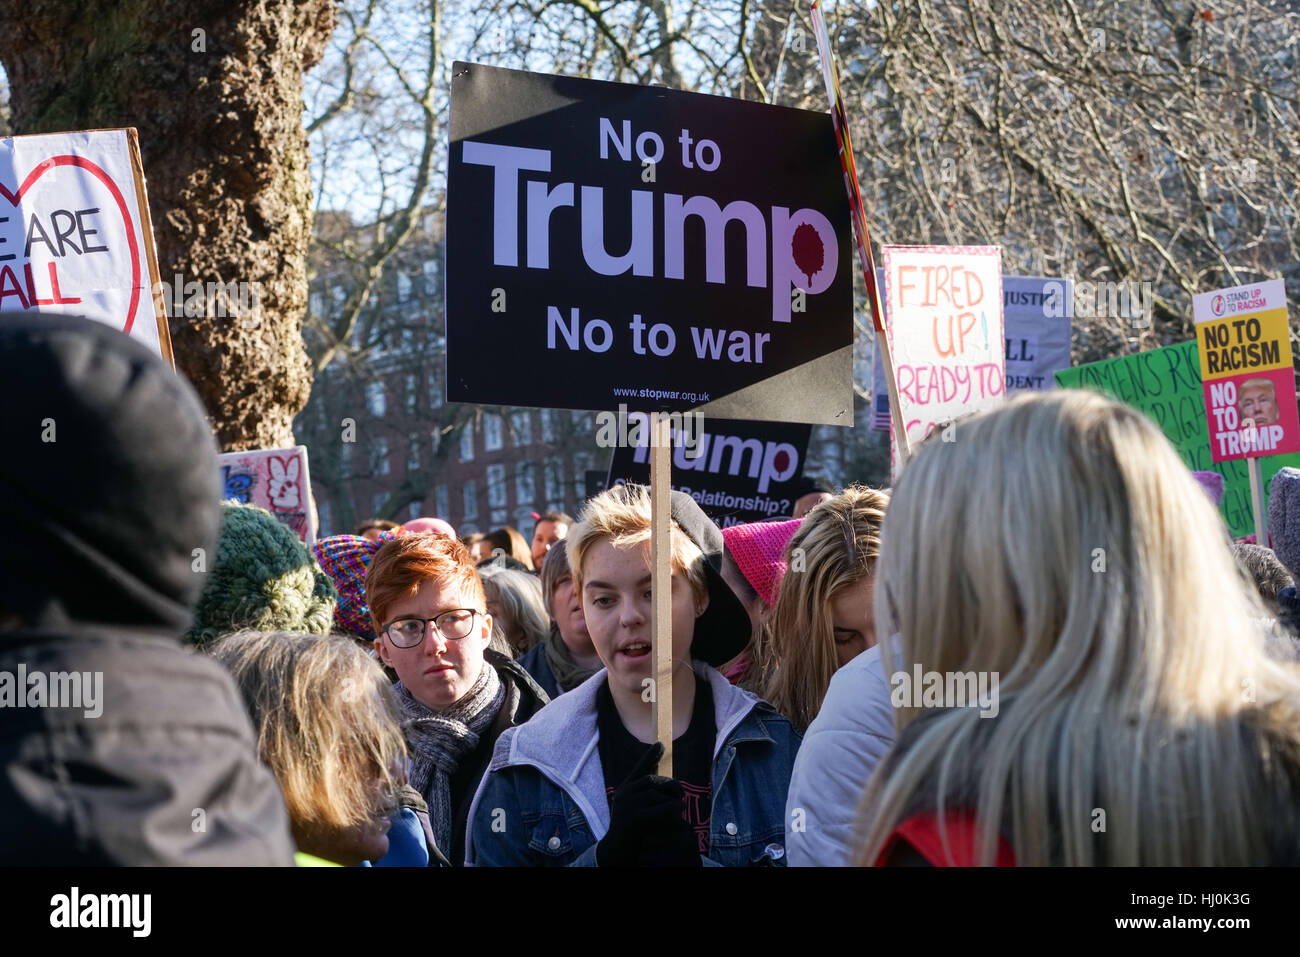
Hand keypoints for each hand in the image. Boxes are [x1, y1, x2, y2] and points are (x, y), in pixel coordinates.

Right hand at [597, 743, 698, 866]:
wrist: (617, 854)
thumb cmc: (631, 834)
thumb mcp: (637, 811)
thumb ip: (647, 797)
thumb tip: (665, 784)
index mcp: (625, 790)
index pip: (640, 769)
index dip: (650, 756)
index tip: (661, 744)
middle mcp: (623, 795)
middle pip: (653, 781)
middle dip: (670, 787)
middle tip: (682, 796)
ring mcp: (627, 806)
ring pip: (657, 795)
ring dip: (672, 803)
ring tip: (679, 811)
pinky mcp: (633, 819)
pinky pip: (660, 809)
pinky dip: (672, 811)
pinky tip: (678, 815)